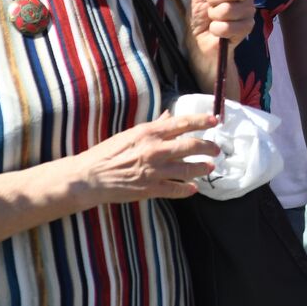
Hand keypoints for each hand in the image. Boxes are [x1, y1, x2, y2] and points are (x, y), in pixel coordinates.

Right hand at [72, 113, 219, 204]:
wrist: (89, 178)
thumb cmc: (107, 153)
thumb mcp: (131, 133)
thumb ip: (154, 126)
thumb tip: (170, 115)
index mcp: (150, 133)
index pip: (183, 123)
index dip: (202, 121)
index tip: (215, 121)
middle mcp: (155, 150)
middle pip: (191, 146)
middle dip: (208, 147)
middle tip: (217, 149)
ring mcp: (154, 171)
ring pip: (188, 169)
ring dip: (202, 168)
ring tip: (209, 167)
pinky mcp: (150, 189)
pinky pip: (175, 190)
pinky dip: (187, 190)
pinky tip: (193, 188)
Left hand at [189, 0, 256, 59]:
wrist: (199, 41)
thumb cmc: (199, 15)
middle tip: (209, 6)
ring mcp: (249, 10)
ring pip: (228, 9)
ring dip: (214, 17)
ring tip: (214, 20)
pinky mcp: (248, 27)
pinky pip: (229, 26)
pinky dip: (216, 30)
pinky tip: (218, 31)